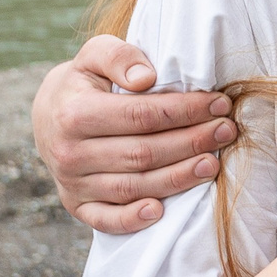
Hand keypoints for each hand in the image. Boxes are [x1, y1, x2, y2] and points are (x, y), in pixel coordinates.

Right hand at [33, 34, 238, 232]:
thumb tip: (146, 77)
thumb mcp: (94, 56)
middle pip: (143, 153)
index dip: (185, 111)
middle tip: (226, 131)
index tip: (220, 104)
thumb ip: (118, 56)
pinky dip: (132, 219)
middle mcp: (69, 153)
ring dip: (177, 178)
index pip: (142, 116)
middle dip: (191, 142)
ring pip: (132, 187)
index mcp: (74, 114)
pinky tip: (162, 211)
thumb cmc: (85, 82)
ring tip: (212, 164)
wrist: (49, 114)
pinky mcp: (76, 205)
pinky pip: (105, 220)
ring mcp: (71, 183)